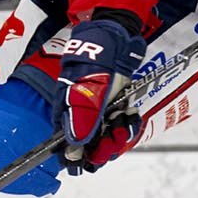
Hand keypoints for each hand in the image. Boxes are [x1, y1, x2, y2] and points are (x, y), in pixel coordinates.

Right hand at [53, 14, 144, 174]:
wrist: (116, 37)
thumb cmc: (96, 59)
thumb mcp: (89, 87)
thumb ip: (83, 114)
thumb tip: (74, 145)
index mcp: (66, 112)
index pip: (67, 147)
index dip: (79, 158)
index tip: (93, 160)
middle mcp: (80, 115)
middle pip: (91, 147)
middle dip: (105, 145)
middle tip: (116, 131)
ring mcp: (98, 111)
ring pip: (108, 137)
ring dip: (118, 134)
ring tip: (125, 118)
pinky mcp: (113, 105)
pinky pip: (120, 125)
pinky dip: (127, 123)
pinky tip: (131, 114)